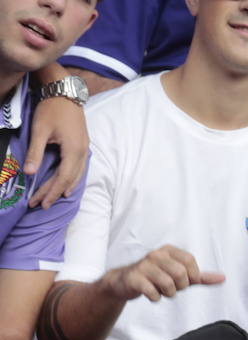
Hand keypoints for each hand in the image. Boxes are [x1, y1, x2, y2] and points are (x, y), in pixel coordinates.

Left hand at [26, 93, 88, 208]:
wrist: (65, 92)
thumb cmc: (51, 109)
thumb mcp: (39, 130)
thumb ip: (35, 153)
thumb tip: (28, 173)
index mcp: (73, 151)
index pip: (62, 178)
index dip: (50, 192)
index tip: (39, 203)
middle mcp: (83, 153)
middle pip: (69, 180)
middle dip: (54, 193)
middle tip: (41, 205)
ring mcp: (85, 149)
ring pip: (77, 175)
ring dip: (64, 187)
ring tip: (55, 198)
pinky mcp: (83, 145)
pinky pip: (80, 168)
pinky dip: (72, 178)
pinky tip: (68, 183)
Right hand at [99, 245, 225, 302]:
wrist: (124, 282)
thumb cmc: (156, 277)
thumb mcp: (179, 275)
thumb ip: (200, 277)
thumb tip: (223, 278)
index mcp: (169, 250)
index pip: (190, 261)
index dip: (191, 276)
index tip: (185, 280)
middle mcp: (156, 254)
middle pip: (181, 274)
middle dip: (180, 287)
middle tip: (171, 287)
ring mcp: (144, 266)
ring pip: (168, 285)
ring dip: (168, 294)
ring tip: (161, 290)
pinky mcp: (134, 278)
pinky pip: (153, 293)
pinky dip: (155, 298)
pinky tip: (151, 294)